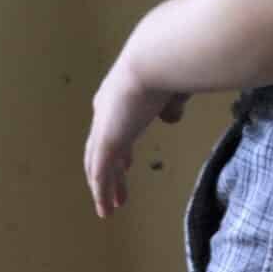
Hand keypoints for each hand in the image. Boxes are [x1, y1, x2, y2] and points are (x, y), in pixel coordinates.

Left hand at [84, 58, 187, 219]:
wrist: (154, 62)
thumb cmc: (169, 66)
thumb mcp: (173, 87)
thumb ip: (172, 103)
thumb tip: (170, 117)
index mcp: (120, 94)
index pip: (115, 127)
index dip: (119, 147)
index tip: (126, 163)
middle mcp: (106, 111)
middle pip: (102, 148)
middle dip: (110, 169)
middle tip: (118, 187)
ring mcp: (103, 128)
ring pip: (98, 164)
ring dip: (105, 186)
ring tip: (110, 207)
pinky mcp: (105, 143)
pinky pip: (100, 175)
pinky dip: (101, 193)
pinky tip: (106, 210)